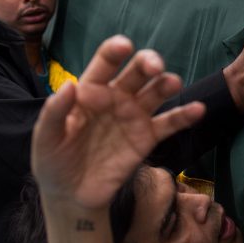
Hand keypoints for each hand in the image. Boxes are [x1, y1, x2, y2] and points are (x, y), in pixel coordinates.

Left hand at [31, 36, 204, 208]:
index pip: (104, 64)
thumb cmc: (53, 162)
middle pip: (136, 72)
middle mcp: (115, 98)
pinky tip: (198, 109)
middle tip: (153, 66)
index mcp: (89, 91)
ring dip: (165, 83)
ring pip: (155, 93)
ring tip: (172, 83)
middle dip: (146, 63)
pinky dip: (184, 115)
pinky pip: (169, 123)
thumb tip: (68, 86)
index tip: (124, 46)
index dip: (114, 52)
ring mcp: (133, 117)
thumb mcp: (46, 139)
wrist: (71, 196)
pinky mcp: (146, 138)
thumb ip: (55, 113)